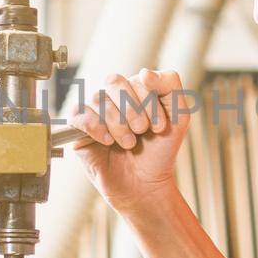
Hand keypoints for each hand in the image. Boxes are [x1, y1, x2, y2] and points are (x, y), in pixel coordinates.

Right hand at [67, 69, 191, 212]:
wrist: (144, 185)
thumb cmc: (159, 153)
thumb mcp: (178, 118)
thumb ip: (169, 88)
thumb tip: (144, 72)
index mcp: (136, 91)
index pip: (138, 78)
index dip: (150, 102)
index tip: (159, 127)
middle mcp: (113, 97)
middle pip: (113, 81)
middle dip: (132, 108)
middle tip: (142, 131)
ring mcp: (95, 112)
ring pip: (97, 98)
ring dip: (118, 124)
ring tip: (129, 143)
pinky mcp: (79, 129)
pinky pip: (79, 114)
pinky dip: (96, 128)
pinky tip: (108, 141)